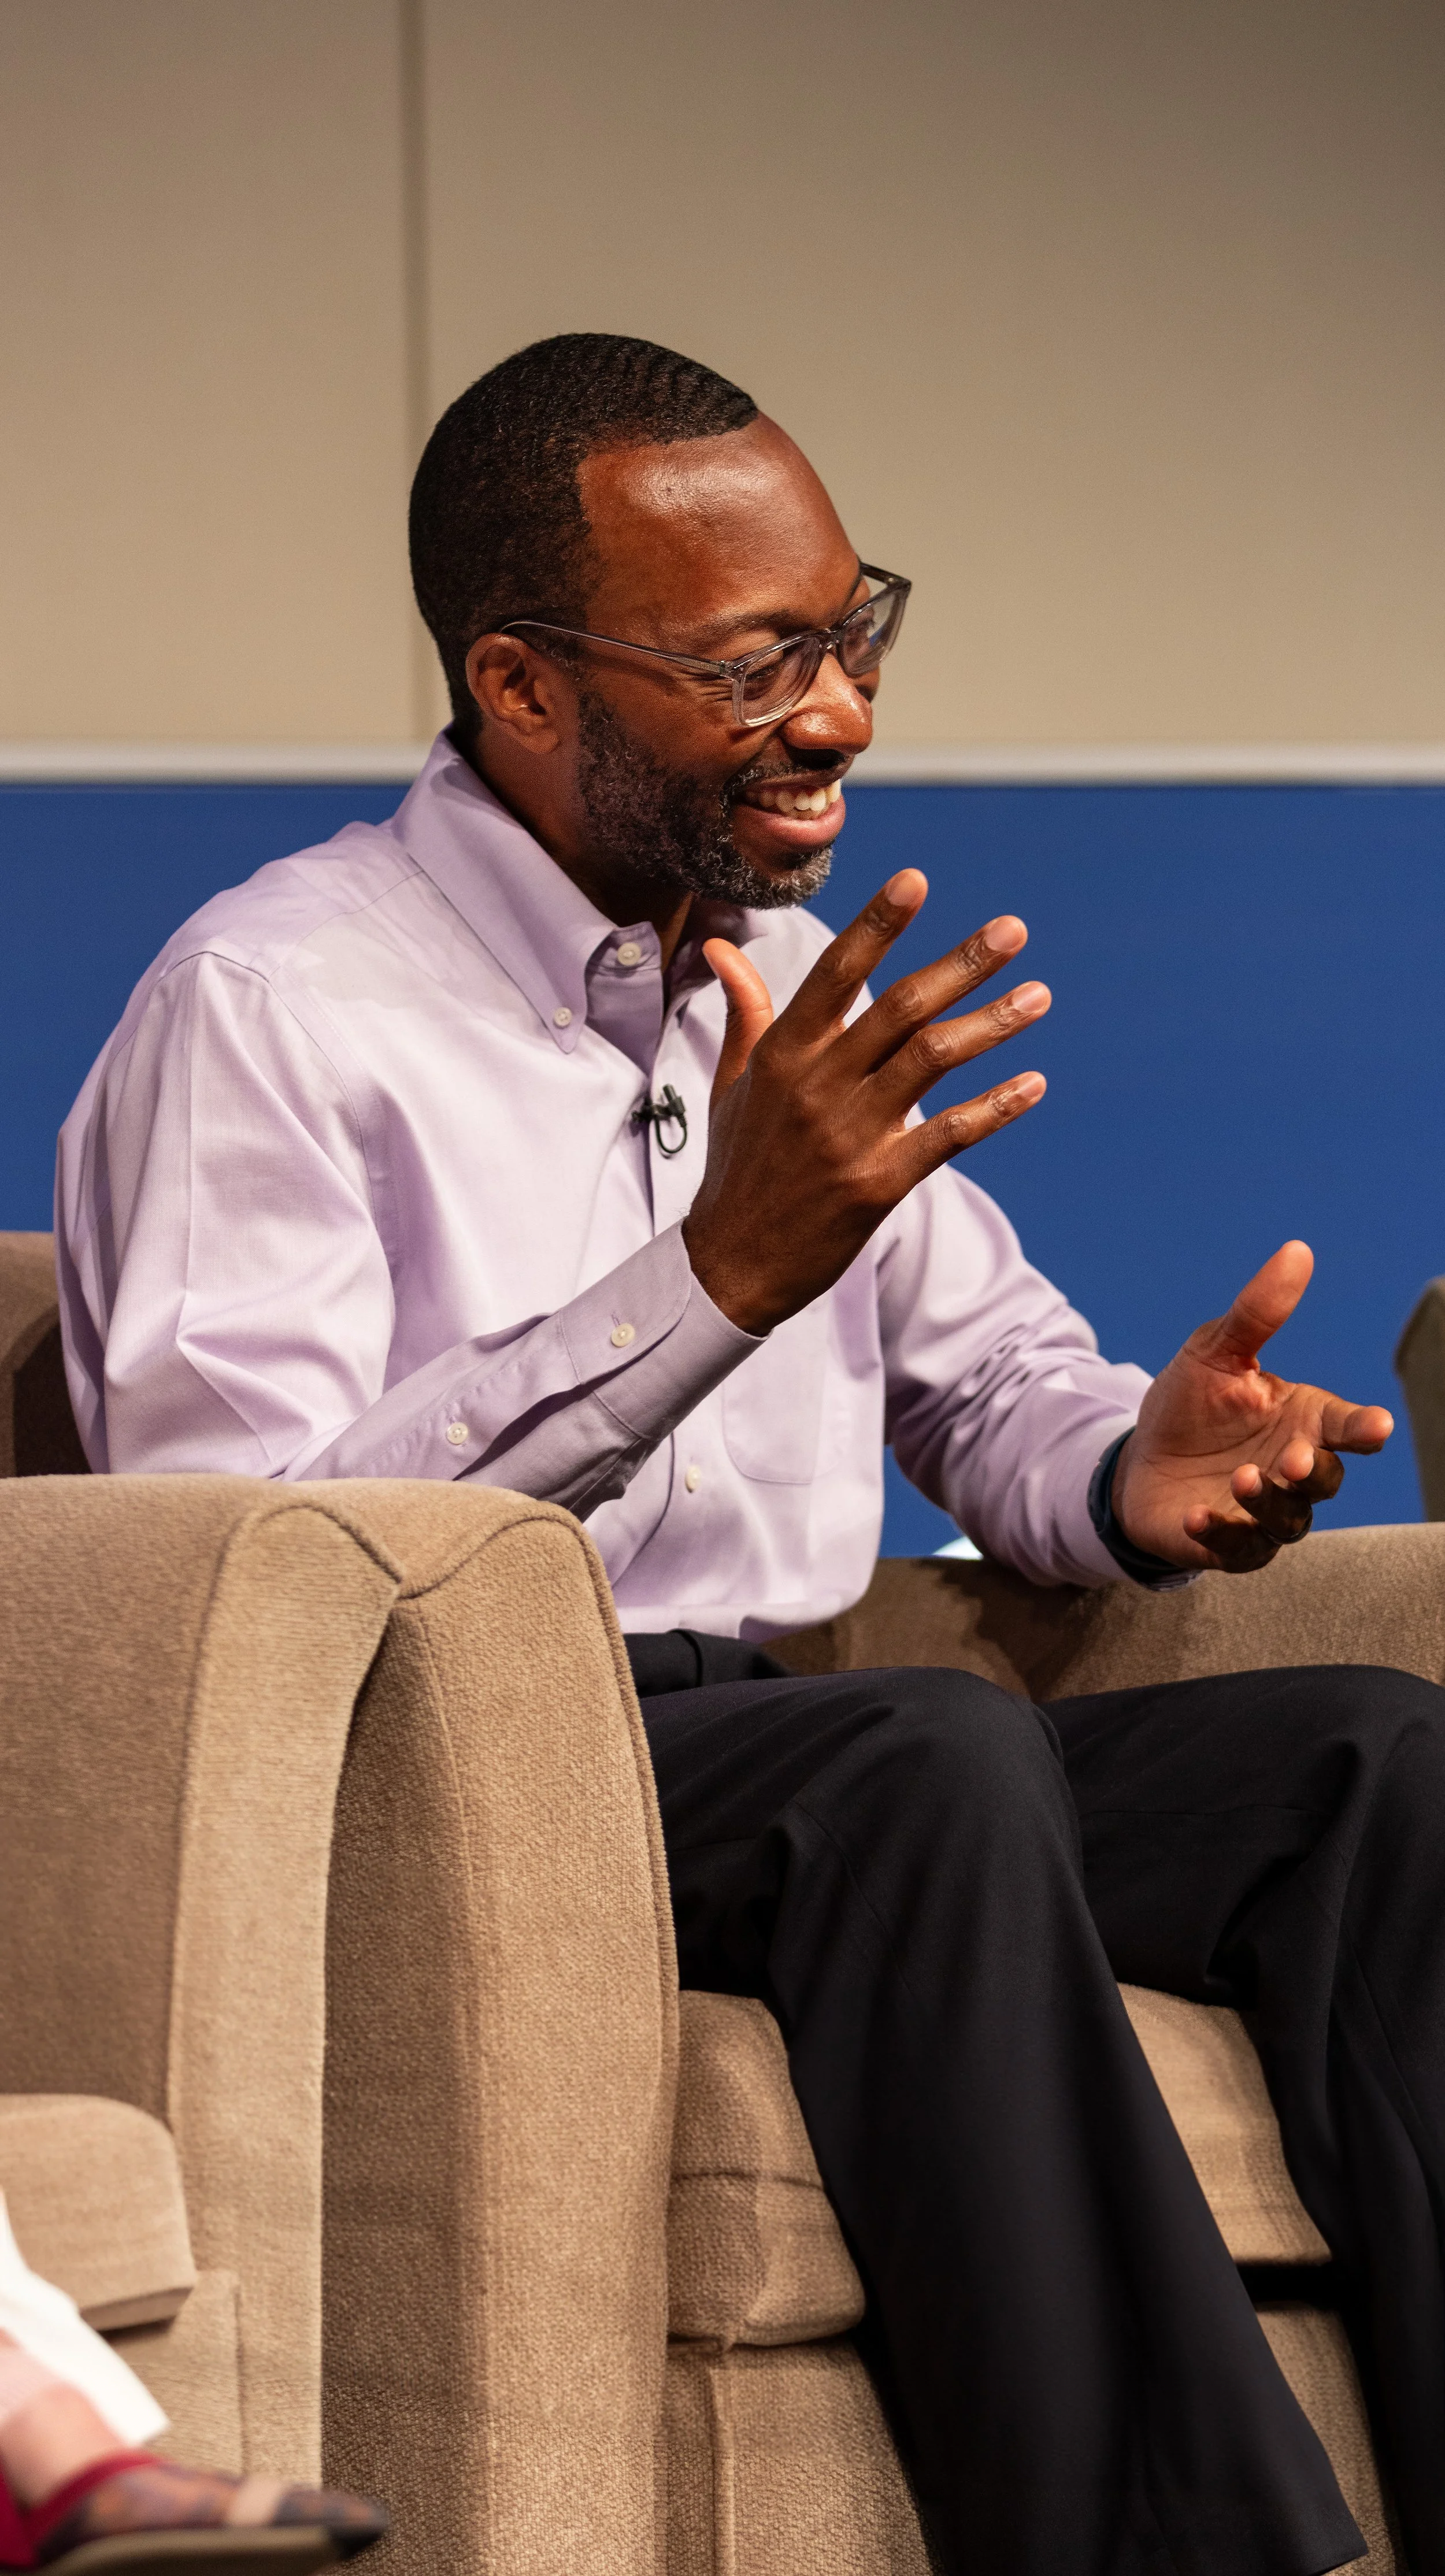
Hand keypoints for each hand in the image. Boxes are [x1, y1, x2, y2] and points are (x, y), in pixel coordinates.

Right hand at [682, 869, 1048, 1334]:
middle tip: (1014, 929)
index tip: (916, 879)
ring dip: (993, 1024)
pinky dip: (995, 1107)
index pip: (835, 972)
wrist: (732, 1263)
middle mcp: (817, 1086)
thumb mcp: (732, 1084)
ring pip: (932, 1060)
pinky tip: (1033, 1084)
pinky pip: (950, 1134)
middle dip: (962, 964)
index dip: (877, 924)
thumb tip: (723, 947)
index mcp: (783, 1055)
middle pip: (900, 1008)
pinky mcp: (878, 1183)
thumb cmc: (738, 1166)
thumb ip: (745, 1011)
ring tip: (1039, 995)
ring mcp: (849, 1135)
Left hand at [1110, 1241, 1393, 1572]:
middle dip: (1310, 1471)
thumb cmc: (1190, 1404)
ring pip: (1290, 1520)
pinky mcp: (1230, 1545)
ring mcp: (1265, 1514)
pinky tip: (1196, 1515)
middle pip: (1324, 1480)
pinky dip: (1222, 1535)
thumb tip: (1297, 1251)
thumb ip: (1256, 1313)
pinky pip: (1239, 1550)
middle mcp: (1293, 1471)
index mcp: (1303, 1421)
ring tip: (1242, 1479)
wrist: (1139, 1458)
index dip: (1363, 1428)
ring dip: (1269, 1503)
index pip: (1346, 1427)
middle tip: (1289, 1458)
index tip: (1376, 1427)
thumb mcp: (1214, 1351)